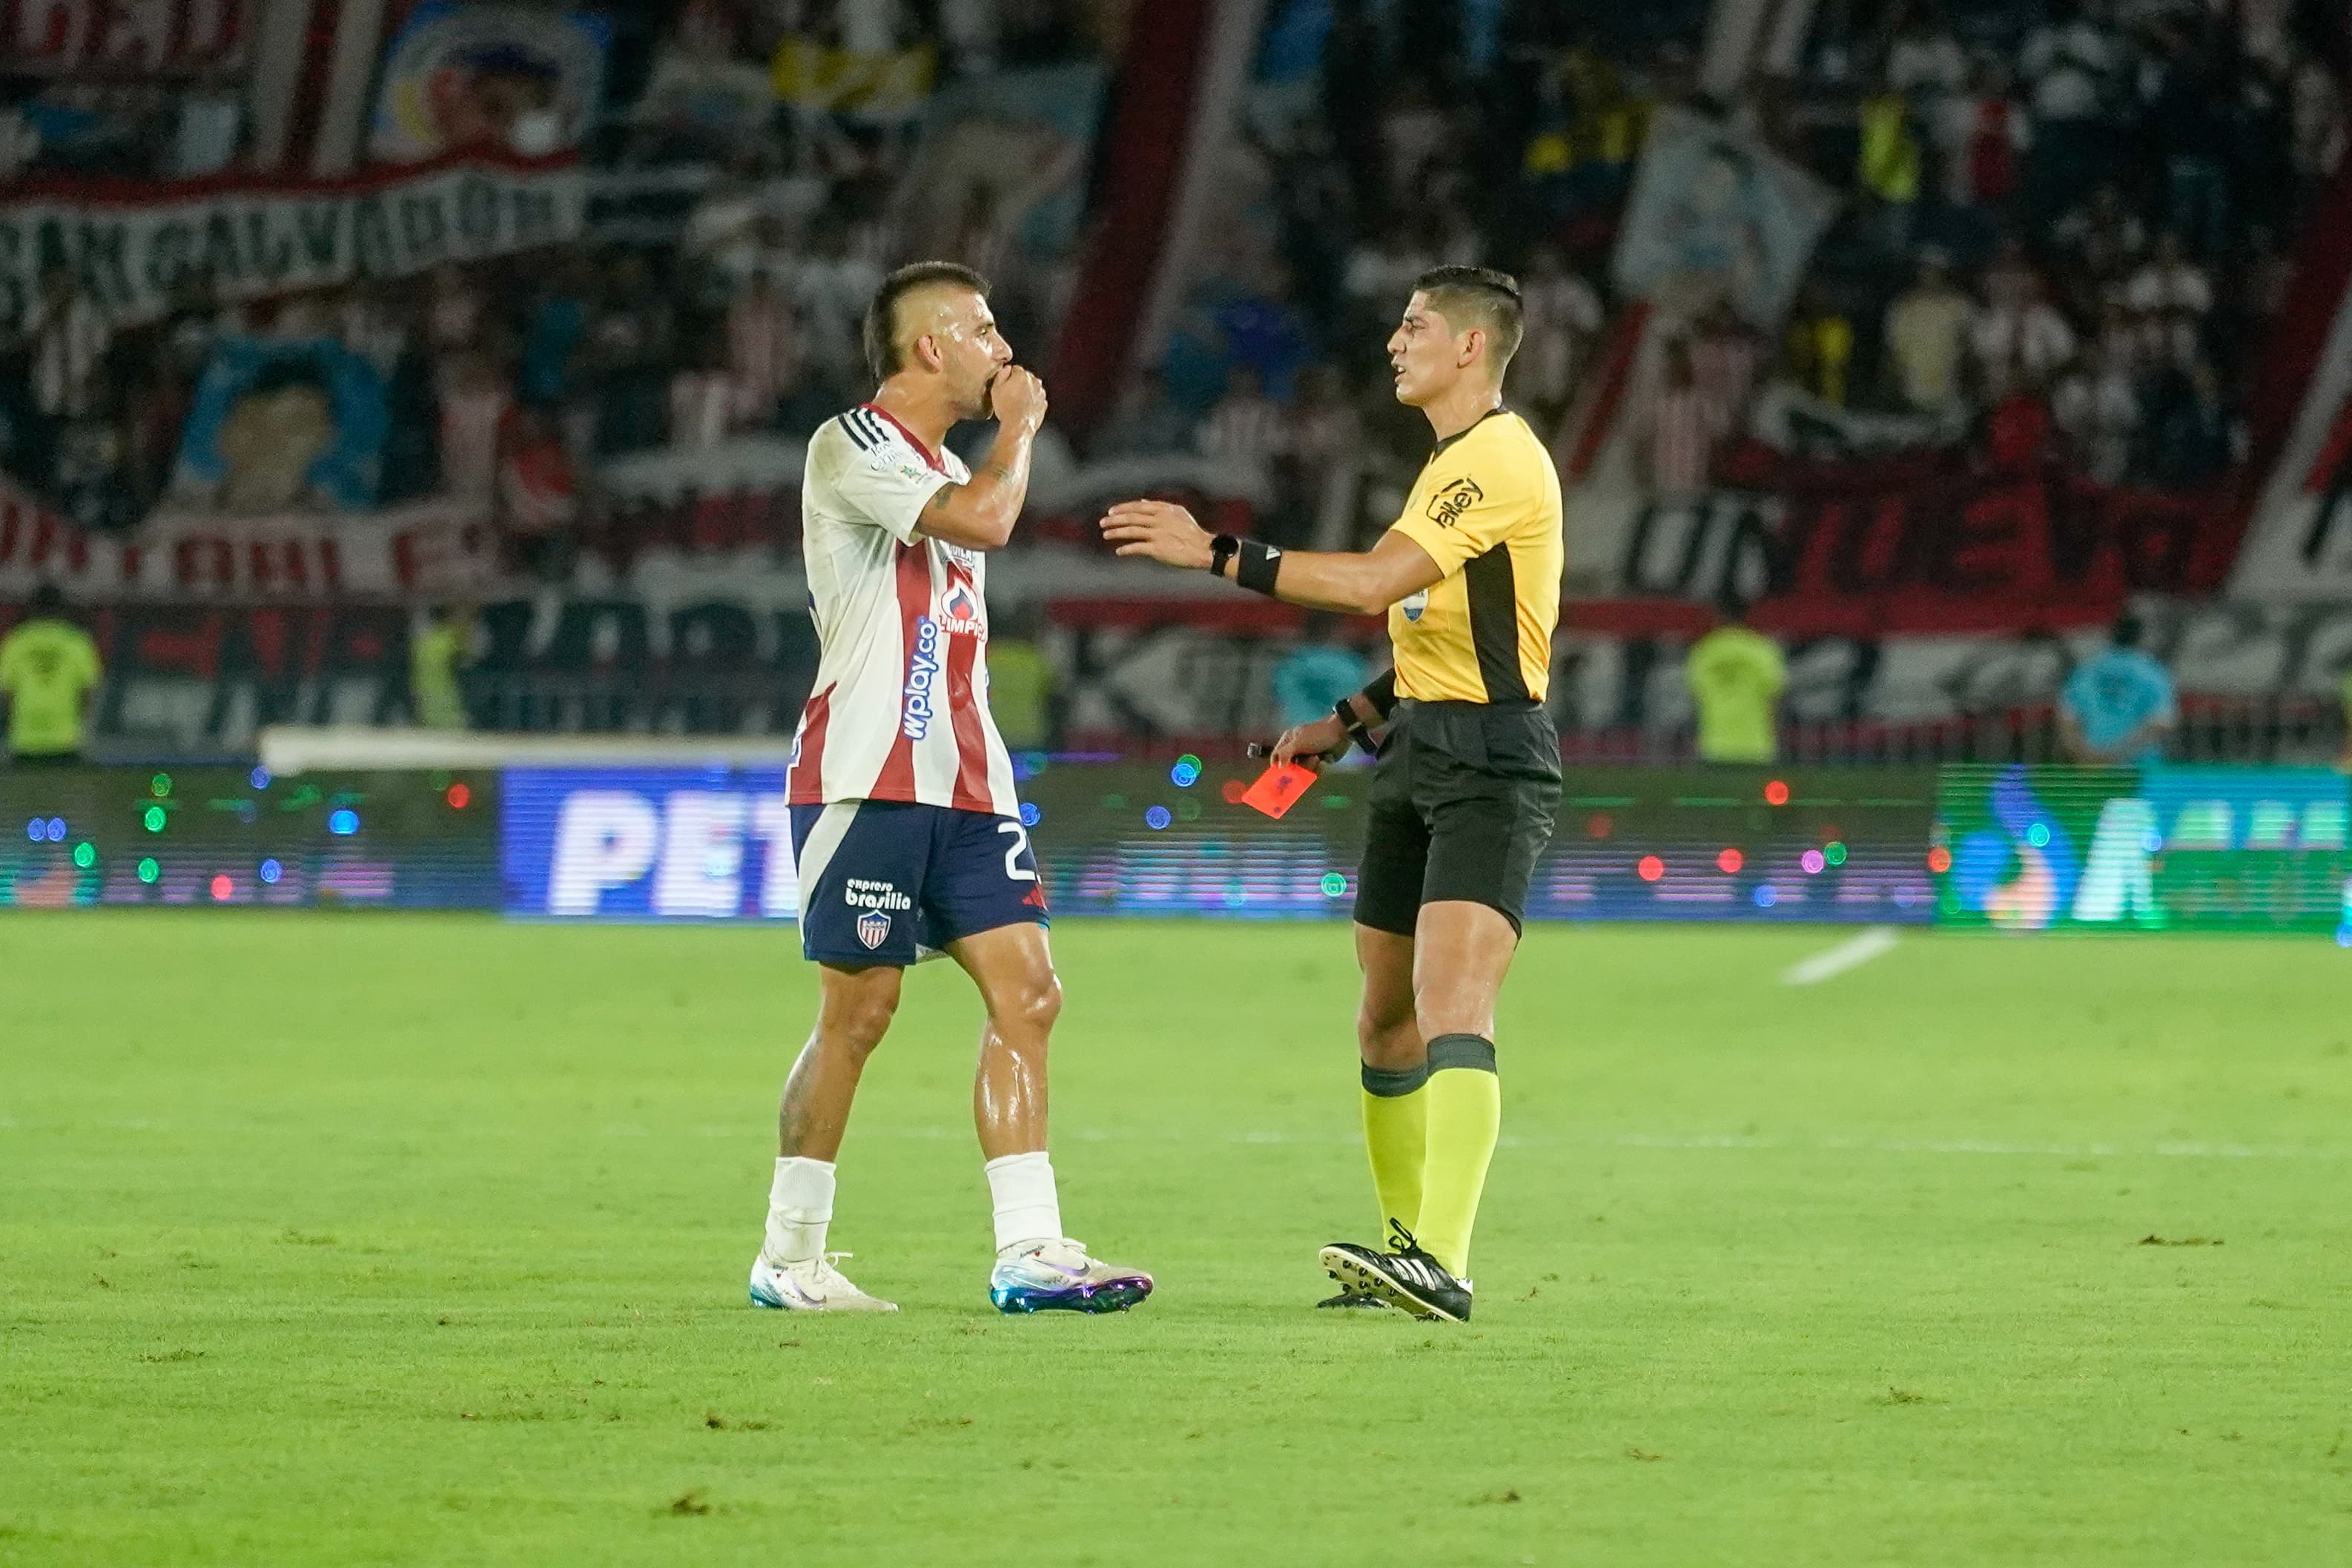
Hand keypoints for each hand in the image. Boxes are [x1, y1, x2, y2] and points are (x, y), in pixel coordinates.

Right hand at [989, 366, 1047, 432]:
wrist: (1018, 425)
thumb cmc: (1006, 408)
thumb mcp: (996, 388)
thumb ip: (1001, 374)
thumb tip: (1007, 369)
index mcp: (1022, 375)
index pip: (1015, 369)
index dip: (1008, 377)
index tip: (1005, 385)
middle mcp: (1034, 382)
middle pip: (1025, 378)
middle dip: (1018, 383)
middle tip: (1009, 395)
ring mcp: (1041, 393)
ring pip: (1032, 388)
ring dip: (1026, 392)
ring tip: (1016, 403)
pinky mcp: (1043, 404)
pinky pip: (1036, 399)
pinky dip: (1032, 402)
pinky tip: (1023, 408)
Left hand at [1099, 499, 1214, 569]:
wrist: (1204, 549)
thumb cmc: (1191, 532)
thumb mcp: (1177, 514)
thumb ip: (1159, 507)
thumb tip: (1141, 503)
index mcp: (1164, 510)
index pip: (1137, 507)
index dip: (1122, 508)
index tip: (1111, 512)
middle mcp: (1159, 520)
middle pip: (1131, 517)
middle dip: (1114, 520)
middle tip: (1102, 523)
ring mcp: (1158, 534)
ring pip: (1131, 531)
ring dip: (1116, 533)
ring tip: (1105, 535)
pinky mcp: (1158, 549)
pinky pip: (1137, 548)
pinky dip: (1126, 549)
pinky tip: (1119, 552)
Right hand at [1272, 714, 1346, 768]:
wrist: (1341, 733)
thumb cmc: (1317, 735)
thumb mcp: (1299, 742)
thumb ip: (1285, 754)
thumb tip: (1278, 767)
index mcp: (1288, 740)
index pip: (1276, 755)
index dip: (1277, 766)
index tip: (1279, 776)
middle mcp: (1296, 748)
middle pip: (1290, 766)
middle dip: (1298, 768)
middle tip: (1303, 767)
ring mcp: (1307, 755)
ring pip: (1302, 770)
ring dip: (1310, 766)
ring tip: (1317, 758)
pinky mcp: (1317, 761)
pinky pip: (1313, 771)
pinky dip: (1318, 768)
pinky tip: (1324, 761)